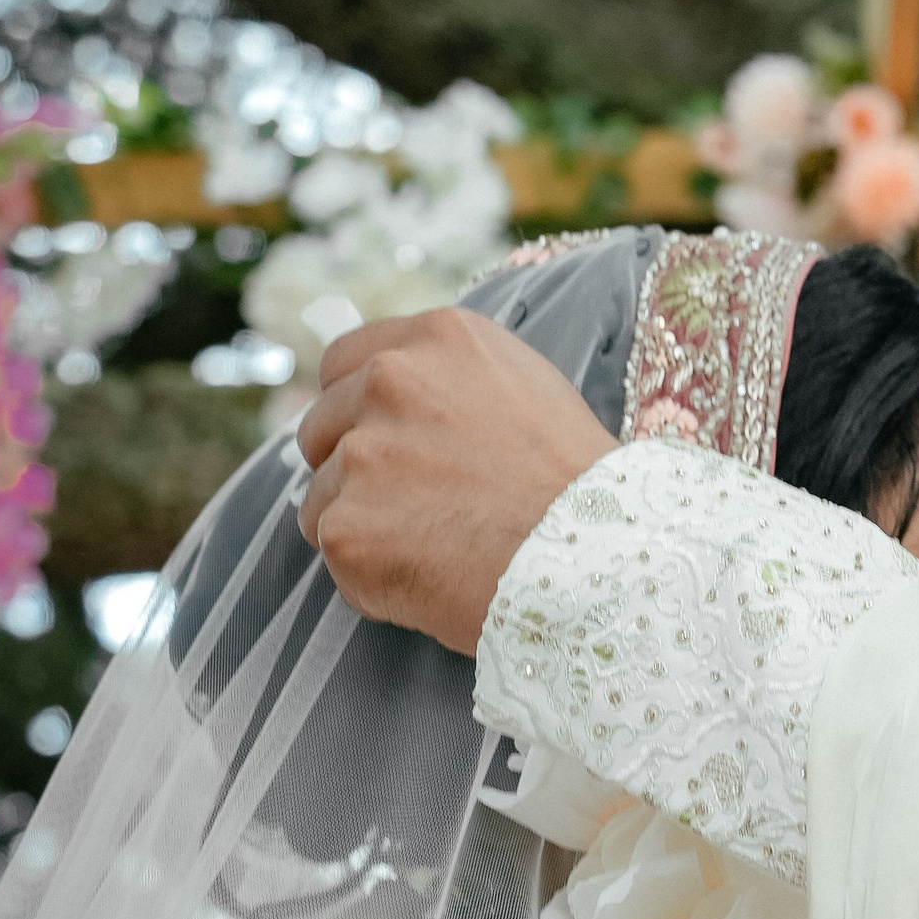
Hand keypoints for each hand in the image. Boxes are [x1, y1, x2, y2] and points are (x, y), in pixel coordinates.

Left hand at [295, 308, 614, 653]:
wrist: (599, 561)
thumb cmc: (579, 486)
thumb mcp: (525, 389)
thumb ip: (449, 381)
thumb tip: (388, 398)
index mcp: (438, 339)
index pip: (343, 361)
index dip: (358, 406)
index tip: (383, 439)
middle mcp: (390, 381)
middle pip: (319, 426)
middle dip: (353, 466)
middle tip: (416, 504)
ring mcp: (362, 456)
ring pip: (322, 497)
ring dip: (364, 523)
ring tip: (438, 546)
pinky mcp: (346, 529)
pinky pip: (337, 555)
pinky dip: (372, 576)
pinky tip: (431, 579)